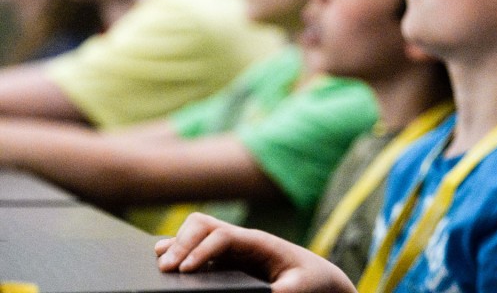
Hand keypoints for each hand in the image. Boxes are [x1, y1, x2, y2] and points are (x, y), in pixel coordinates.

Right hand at [155, 213, 354, 292]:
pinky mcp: (226, 260)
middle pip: (202, 225)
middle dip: (181, 243)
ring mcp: (232, 248)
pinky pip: (198, 250)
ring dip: (177, 244)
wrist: (319, 278)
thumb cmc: (311, 281)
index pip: (222, 236)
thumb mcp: (299, 288)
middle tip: (166, 268)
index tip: (186, 270)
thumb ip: (281, 292)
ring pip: (196, 232)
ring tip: (161, 265)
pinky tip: (168, 265)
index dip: (201, 250)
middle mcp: (242, 240)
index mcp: (259, 243)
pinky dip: (181, 252)